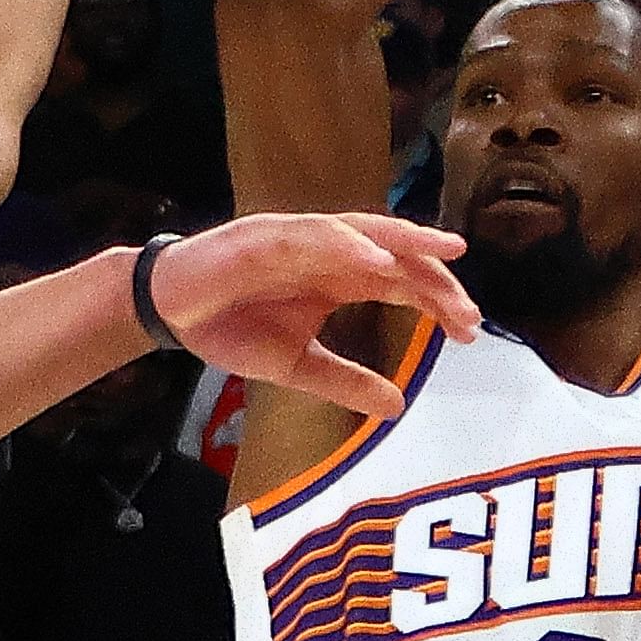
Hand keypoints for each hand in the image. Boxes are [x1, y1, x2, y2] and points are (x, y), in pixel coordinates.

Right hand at [144, 213, 483, 417]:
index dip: (437, 303)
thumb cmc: (230, 327)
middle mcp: (329, 253)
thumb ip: (345, 381)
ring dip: (406, 243)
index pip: (402, 284)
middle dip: (435, 279)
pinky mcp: (265, 236)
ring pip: (364, 233)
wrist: (170, 313)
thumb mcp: (296, 366)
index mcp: (340, 278)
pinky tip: (379, 261)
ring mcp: (299, 239)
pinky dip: (347, 244)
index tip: (470, 333)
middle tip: (469, 311)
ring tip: (445, 255)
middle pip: (396, 257)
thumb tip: (397, 407)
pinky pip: (313, 236)